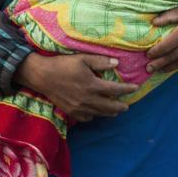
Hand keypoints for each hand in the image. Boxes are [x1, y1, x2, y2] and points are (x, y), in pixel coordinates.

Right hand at [14, 53, 137, 122]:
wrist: (42, 76)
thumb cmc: (63, 64)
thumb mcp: (83, 58)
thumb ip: (100, 61)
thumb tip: (117, 63)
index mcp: (92, 85)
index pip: (115, 89)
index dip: (127, 89)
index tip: (135, 88)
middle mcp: (87, 99)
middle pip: (110, 107)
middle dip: (120, 106)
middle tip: (127, 106)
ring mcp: (79, 107)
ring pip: (99, 114)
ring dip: (109, 113)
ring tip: (116, 111)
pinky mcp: (71, 111)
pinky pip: (86, 118)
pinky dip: (94, 116)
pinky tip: (96, 113)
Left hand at [146, 0, 177, 72]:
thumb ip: (168, 16)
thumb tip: (153, 22)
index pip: (165, 46)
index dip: (155, 52)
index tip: (147, 55)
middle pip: (171, 57)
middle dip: (158, 64)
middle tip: (148, 68)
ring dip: (167, 68)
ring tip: (158, 71)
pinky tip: (173, 67)